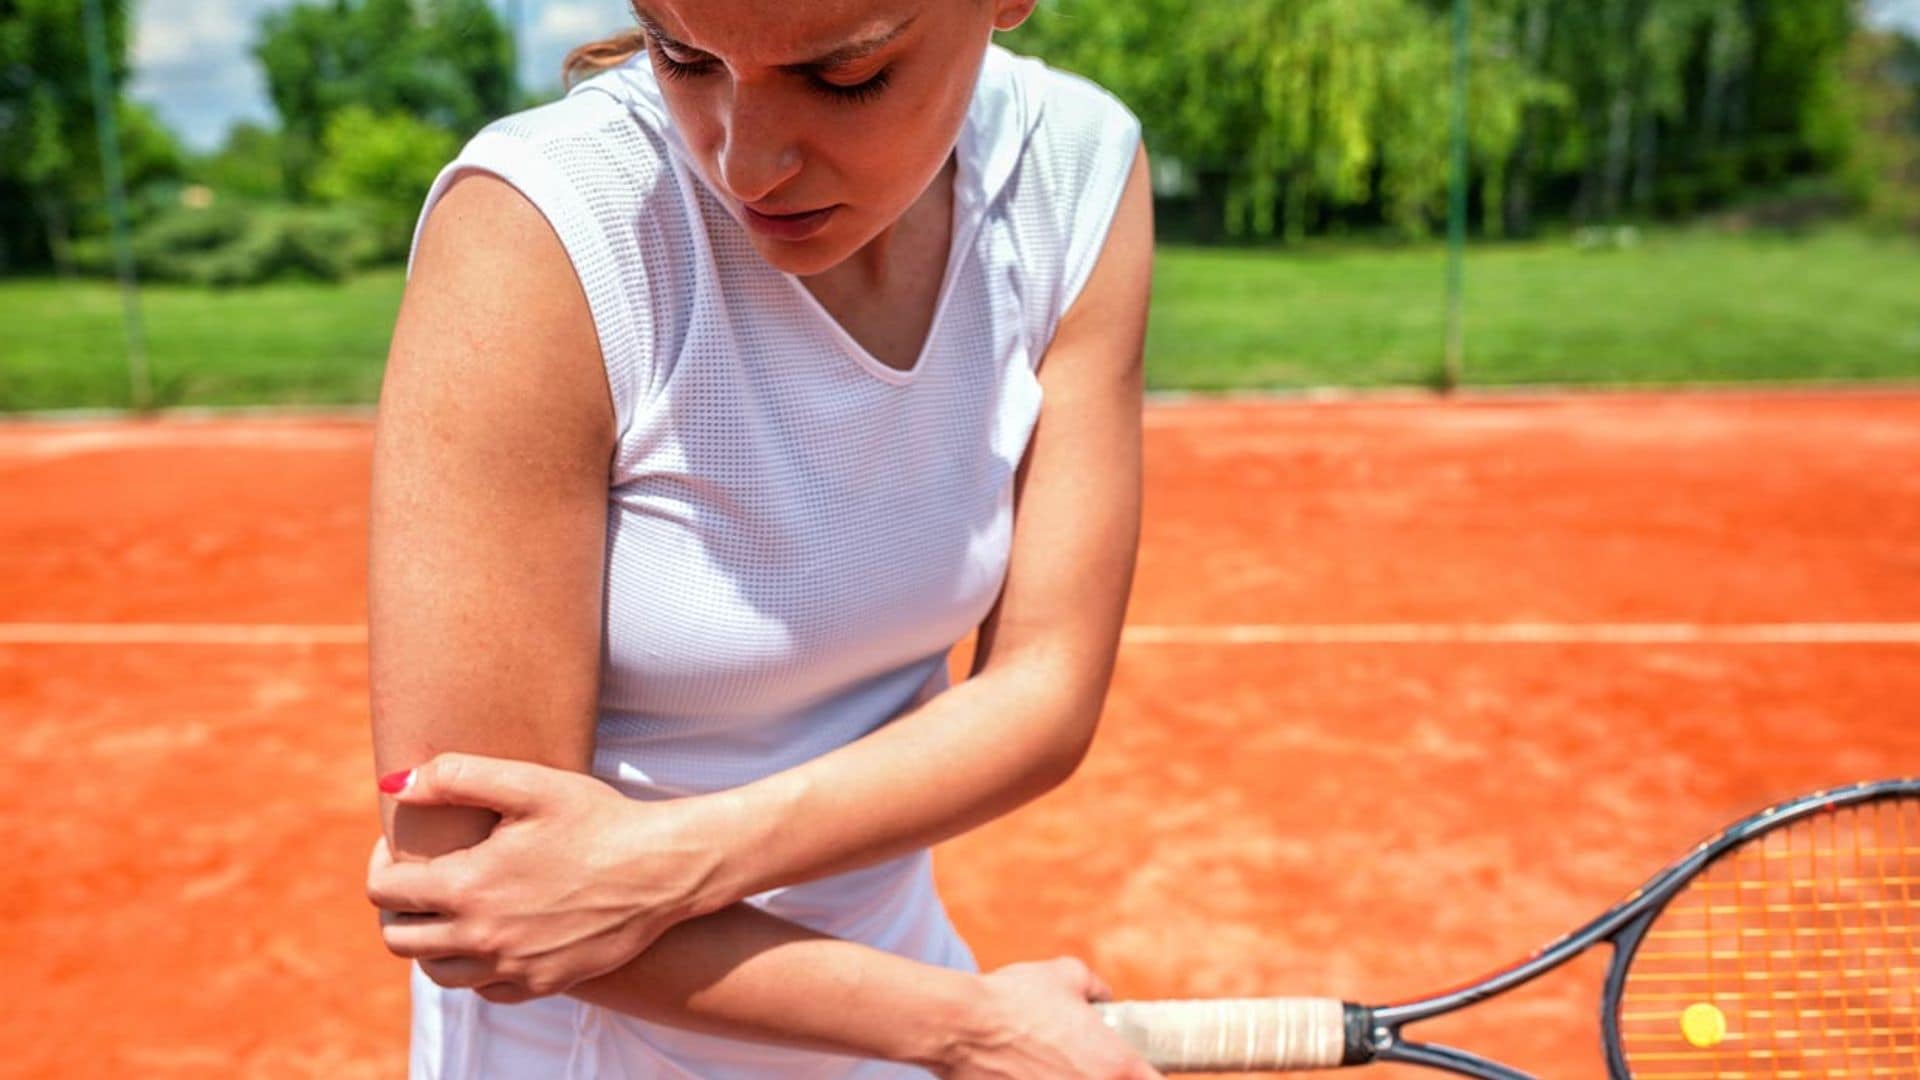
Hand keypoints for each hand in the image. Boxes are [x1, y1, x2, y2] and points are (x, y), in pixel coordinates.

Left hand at [366, 753, 730, 1002]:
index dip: (380, 861)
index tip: (400, 844)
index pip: (384, 890)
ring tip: (450, 908)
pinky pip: (483, 989)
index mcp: (468, 886)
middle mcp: (482, 936)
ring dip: (430, 941)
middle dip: (396, 906)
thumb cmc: (598, 818)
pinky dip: (474, 966)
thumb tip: (393, 784)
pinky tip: (492, 933)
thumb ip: (455, 777)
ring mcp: (512, 966)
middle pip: (398, 939)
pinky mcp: (542, 983)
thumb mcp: (530, 783)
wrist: (662, 869)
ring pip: (435, 972)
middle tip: (419, 878)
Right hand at [942, 958, 1164, 1079]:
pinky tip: (1029, 1073)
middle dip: (1109, 1078)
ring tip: (1052, 1067)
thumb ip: (1096, 987)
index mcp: (1115, 1064)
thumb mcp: (1067, 975)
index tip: (1141, 1071)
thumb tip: (1102, 997)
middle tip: (1085, 1063)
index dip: (1151, 1077)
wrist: (964, 1026)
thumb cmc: (1016, 999)